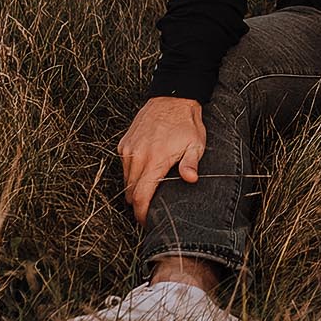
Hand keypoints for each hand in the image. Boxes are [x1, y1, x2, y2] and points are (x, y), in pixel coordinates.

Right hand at [117, 95, 205, 224]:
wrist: (172, 98)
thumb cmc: (187, 123)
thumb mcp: (196, 144)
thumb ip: (190, 163)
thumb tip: (191, 179)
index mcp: (155, 160)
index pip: (141, 196)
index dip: (141, 214)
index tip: (146, 222)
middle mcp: (137, 156)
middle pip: (130, 192)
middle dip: (137, 205)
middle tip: (149, 210)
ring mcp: (129, 149)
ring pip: (125, 180)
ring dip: (134, 189)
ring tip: (148, 192)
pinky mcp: (124, 143)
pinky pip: (124, 165)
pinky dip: (131, 173)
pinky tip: (144, 171)